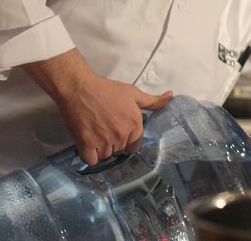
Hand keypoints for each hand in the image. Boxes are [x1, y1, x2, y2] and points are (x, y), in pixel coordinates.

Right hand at [23, 48, 173, 165]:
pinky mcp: (86, 144)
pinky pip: (91, 161)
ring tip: (96, 134)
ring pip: (106, 156)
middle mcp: (121, 135)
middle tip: (105, 129)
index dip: (127, 140)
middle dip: (114, 143)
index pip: (135, 146)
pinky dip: (90, 155)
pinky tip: (88, 144)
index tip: (119, 132)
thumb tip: (171, 96)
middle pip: (120, 150)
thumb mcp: (133, 93)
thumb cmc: (107, 89)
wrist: (80, 88)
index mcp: (135, 125)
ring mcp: (104, 141)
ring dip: (102, 150)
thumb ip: (152, 101)